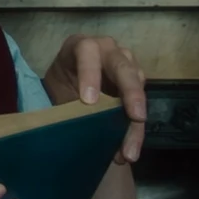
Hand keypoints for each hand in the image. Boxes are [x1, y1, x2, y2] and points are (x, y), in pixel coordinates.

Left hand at [46, 34, 147, 163]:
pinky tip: (128, 152)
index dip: (90, 74)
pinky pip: (141, 106)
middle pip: (123, 68)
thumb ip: (66, 101)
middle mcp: (109, 51)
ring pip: (137, 89)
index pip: (87, 52)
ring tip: (128, 151)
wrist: (72, 86)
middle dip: (131, 93)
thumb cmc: (62, 83)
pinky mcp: (136, 85)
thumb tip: (68, 130)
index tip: (88, 101)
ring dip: (135, 122)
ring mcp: (127, 66)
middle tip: (135, 117)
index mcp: (83, 46)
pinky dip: (135, 131)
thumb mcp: (58, 88)